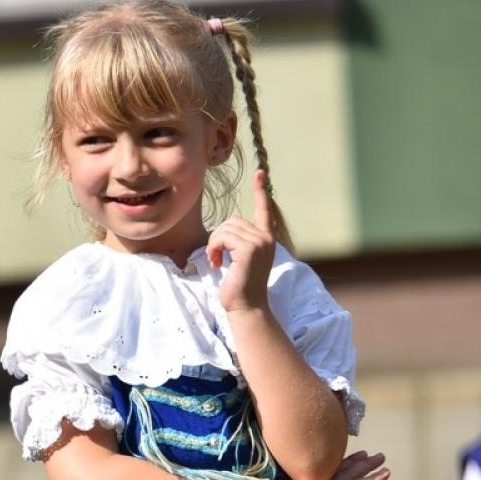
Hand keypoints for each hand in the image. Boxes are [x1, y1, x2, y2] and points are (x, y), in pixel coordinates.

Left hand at [208, 170, 276, 314]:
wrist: (246, 307)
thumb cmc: (240, 287)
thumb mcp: (241, 259)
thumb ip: (238, 242)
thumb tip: (225, 230)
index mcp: (266, 238)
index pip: (264, 210)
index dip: (260, 191)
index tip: (260, 173)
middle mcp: (266, 238)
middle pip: (233, 220)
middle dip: (219, 238)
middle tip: (216, 258)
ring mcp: (259, 242)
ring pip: (225, 228)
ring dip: (214, 244)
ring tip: (216, 262)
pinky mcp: (249, 249)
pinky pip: (222, 237)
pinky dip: (214, 249)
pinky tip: (216, 263)